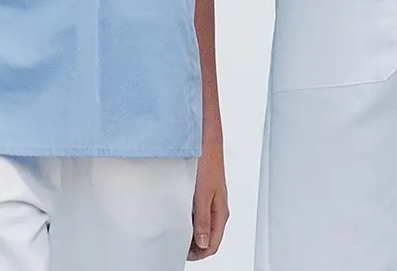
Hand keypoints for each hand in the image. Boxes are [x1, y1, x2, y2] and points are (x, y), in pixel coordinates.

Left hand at [188, 127, 229, 259]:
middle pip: (208, 237)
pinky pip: (198, 215)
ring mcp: (211, 202)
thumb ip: (203, 221)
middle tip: (177, 246)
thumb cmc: (207, 164)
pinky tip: (178, 216)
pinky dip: (190, 220)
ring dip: (191, 233)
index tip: (183, 254)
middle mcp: (217, 209)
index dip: (199, 253)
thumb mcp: (202, 196)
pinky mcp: (204, 194)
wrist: (206, 142)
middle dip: (194, 245)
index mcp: (220, 212)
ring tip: (176, 232)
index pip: (212, 244)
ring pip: (203, 227)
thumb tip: (202, 242)